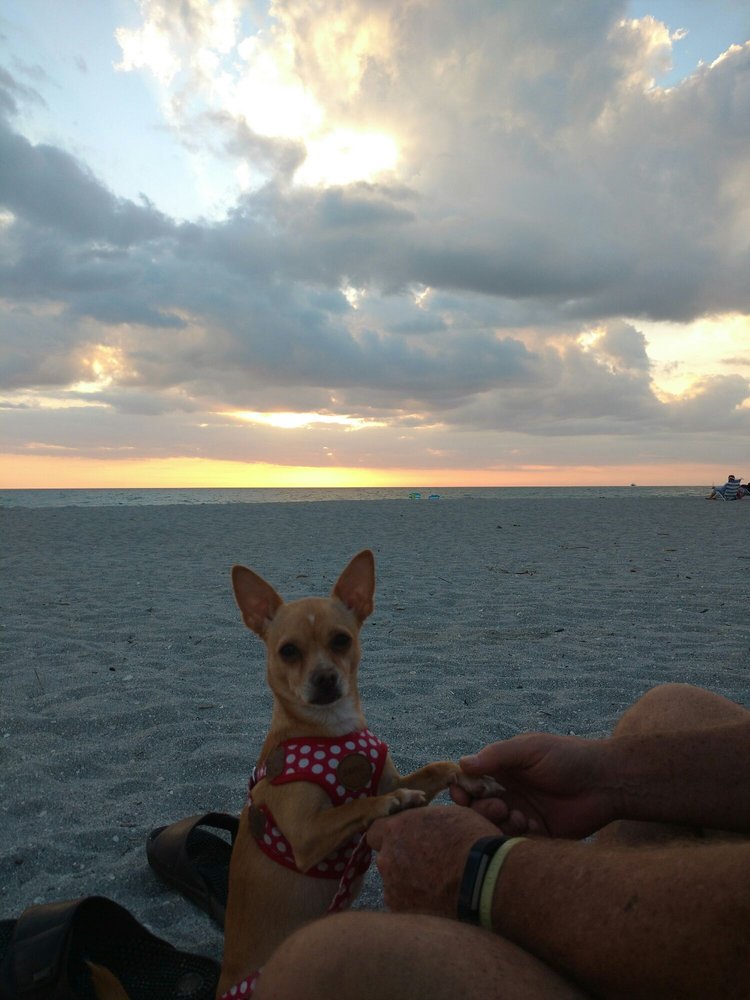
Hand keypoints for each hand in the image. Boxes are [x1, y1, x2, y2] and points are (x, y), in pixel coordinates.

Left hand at [367, 805, 499, 917]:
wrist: (483, 878)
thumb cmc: (470, 839)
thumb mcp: (445, 814)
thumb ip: (422, 821)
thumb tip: (420, 827)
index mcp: (395, 830)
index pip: (376, 831)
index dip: (390, 836)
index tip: (406, 839)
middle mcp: (387, 859)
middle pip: (386, 858)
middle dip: (400, 860)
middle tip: (427, 863)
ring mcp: (393, 889)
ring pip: (394, 883)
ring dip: (408, 883)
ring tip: (436, 885)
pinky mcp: (404, 913)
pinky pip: (404, 905)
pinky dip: (416, 903)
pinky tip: (437, 901)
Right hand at [451, 732, 618, 837]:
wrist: (606, 782)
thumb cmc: (568, 757)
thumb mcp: (529, 749)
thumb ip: (496, 756)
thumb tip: (461, 764)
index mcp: (503, 770)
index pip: (471, 782)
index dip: (462, 789)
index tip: (462, 794)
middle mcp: (509, 792)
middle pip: (478, 808)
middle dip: (482, 809)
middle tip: (501, 805)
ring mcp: (522, 814)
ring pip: (495, 827)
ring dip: (500, 824)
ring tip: (519, 817)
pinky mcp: (538, 835)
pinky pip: (516, 843)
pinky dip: (519, 837)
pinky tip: (534, 826)